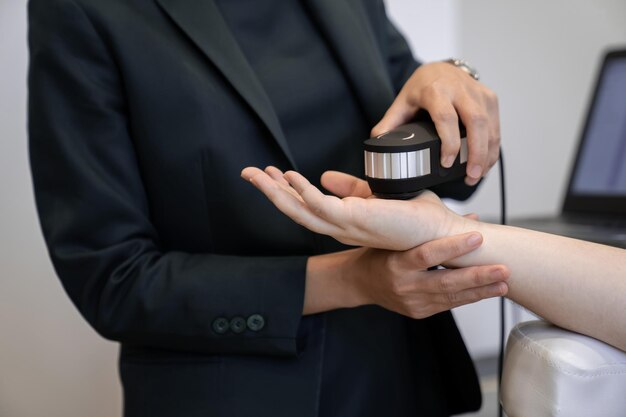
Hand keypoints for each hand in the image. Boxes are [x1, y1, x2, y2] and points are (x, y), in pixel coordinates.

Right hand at [242, 167, 457, 250]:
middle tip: (247, 172)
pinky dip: (303, 191)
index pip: (305, 205)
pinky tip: (290, 177)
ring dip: (276, 191)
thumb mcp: (376, 195)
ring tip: (256, 173)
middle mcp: (340, 227)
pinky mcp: (355, 221)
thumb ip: (351, 187)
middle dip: (269, 191)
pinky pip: (321, 206)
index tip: (270, 172)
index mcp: (343, 221)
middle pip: (294, 209)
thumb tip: (326, 176)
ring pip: (300, 210)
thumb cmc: (415, 217)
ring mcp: (345, 227)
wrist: (440, 233)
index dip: (285, 190)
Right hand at [336, 231, 508, 318]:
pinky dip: (469, 297)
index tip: (477, 237)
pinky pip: (448, 305)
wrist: (360, 282)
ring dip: (480, 291)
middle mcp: (404, 285)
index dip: (453, 246)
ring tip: (503, 283)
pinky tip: (487, 291)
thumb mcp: (397, 237)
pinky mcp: (419, 312)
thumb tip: (472, 218)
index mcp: (396, 263)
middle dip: (477, 276)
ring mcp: (412, 302)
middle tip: (502, 269)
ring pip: (451, 297)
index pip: (427, 254)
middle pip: (445, 282)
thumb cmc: (380, 253)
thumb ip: (432, 229)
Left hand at [372, 62, 499, 185]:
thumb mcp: (401, 103)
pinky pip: (496, 126)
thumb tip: (378, 147)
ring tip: (477, 176)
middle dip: (476, 152)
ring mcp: (477, 92)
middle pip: (475, 122)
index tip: (446, 163)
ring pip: (490, 125)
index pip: (446, 117)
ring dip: (487, 154)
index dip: (449, 142)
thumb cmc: (421, 88)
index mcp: (435, 90)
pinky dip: (493, 147)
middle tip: (470, 176)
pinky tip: (485, 163)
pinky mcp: (489, 98)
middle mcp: (459, 88)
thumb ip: (388, 125)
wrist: (439, 68)